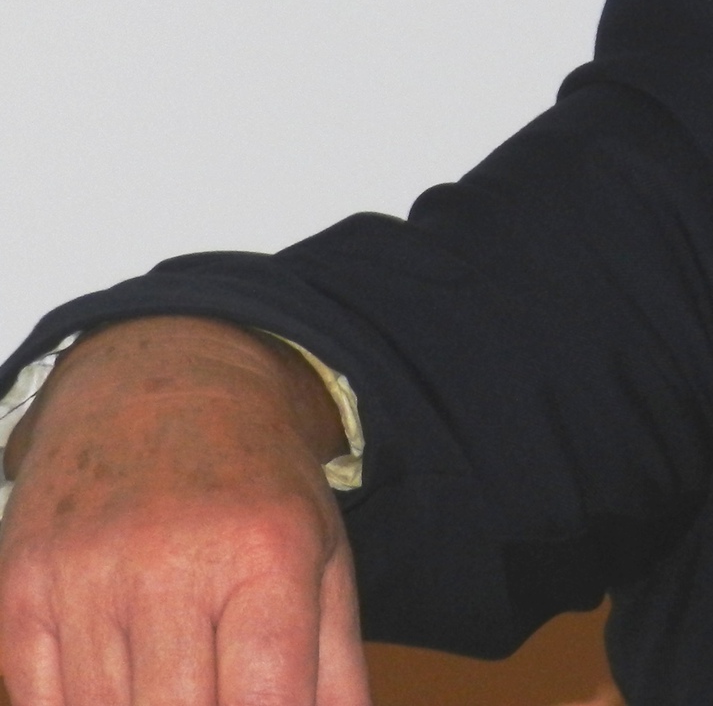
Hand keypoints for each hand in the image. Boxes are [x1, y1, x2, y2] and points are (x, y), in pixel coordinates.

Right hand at [0, 319, 370, 705]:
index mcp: (265, 553)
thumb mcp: (323, 557)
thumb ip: (334, 666)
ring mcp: (83, 576)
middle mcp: (170, 561)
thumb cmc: (257, 490)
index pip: (265, 698)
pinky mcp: (18, 589)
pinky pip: (39, 703)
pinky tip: (121, 683)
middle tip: (219, 695)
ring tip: (177, 678)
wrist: (163, 385)